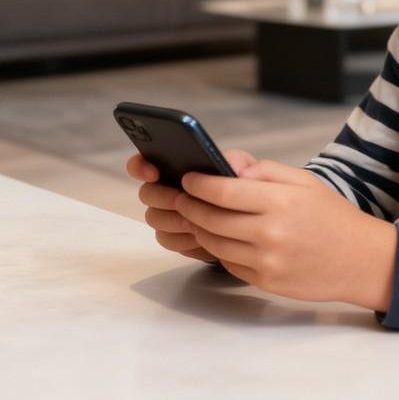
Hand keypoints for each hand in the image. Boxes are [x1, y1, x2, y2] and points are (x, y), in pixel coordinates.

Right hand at [126, 148, 257, 263]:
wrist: (256, 225)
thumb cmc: (251, 192)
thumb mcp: (254, 171)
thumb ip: (242, 162)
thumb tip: (231, 165)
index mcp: (182, 165)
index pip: (146, 160)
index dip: (141, 165)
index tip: (154, 171)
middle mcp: (170, 188)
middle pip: (148, 193)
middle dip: (163, 196)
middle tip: (180, 199)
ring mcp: (170, 214)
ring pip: (155, 218)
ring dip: (174, 219)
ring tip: (195, 220)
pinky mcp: (177, 237)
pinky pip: (166, 239)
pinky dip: (181, 238)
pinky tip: (199, 237)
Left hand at [176, 159, 397, 310]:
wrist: (359, 260)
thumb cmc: (331, 215)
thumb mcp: (304, 181)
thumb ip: (263, 170)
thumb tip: (227, 165)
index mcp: (280, 201)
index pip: (224, 191)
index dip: (198, 184)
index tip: (187, 178)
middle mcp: (270, 233)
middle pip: (211, 219)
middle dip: (189, 206)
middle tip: (179, 198)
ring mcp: (266, 262)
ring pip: (214, 244)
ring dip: (198, 228)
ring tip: (194, 216)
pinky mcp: (264, 283)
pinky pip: (228, 264)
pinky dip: (218, 249)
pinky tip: (217, 237)